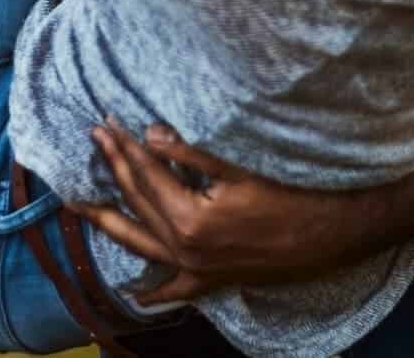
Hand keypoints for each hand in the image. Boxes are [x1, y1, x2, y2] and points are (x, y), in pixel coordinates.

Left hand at [70, 123, 367, 304]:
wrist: (333, 236)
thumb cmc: (291, 195)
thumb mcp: (240, 168)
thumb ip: (190, 152)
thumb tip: (148, 134)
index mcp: (189, 219)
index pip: (145, 174)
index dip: (123, 145)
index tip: (104, 122)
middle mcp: (185, 250)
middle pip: (138, 202)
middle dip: (113, 167)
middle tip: (93, 137)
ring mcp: (196, 270)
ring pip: (140, 245)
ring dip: (110, 221)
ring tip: (80, 205)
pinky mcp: (212, 281)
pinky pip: (173, 290)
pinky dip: (151, 290)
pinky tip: (133, 292)